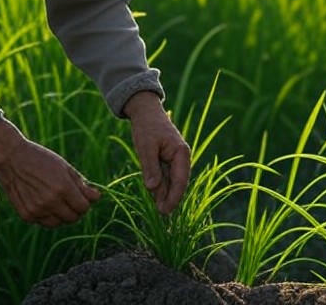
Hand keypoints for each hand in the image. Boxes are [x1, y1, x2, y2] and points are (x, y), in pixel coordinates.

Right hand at [0, 119, 100, 227]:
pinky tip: (44, 202)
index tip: (83, 197)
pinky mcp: (26, 215)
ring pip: (59, 223)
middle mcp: (50, 201)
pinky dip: (48, 216)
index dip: (86, 203)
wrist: (11, 158)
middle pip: (73, 218)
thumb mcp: (64, 167)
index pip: (83, 207)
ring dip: (62, 215)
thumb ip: (81, 184)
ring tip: (58, 200)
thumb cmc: (41, 159)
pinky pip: (44, 222)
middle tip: (72, 199)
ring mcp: (37, 210)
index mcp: (63, 187)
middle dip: (76, 210)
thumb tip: (96, 198)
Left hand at [123, 91, 190, 214]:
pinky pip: (165, 175)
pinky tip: (155, 195)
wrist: (144, 110)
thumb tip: (153, 190)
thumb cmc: (146, 127)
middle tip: (161, 215)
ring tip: (158, 209)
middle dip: (170, 198)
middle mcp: (181, 156)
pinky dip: (161, 185)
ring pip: (171, 180)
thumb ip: (150, 168)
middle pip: (177, 182)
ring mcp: (175, 158)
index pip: (180, 180)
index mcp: (181, 152)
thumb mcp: (146, 147)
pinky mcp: (167, 158)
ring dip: (165, 193)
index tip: (165, 211)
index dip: (173, 197)